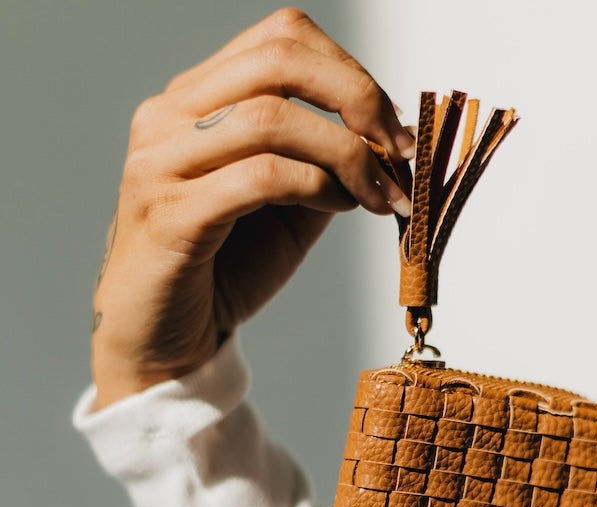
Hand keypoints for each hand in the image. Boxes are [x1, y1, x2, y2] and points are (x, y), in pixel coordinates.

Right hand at [90, 7, 413, 407]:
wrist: (163, 340)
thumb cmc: (226, 269)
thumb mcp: (288, 207)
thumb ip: (325, 166)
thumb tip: (389, 144)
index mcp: (198, 99)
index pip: (281, 38)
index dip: (351, 73)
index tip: (394, 128)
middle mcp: (170, 116)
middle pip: (278, 61)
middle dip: (358, 100)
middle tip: (399, 151)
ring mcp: (161, 162)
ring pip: (271, 119)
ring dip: (348, 156)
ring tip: (379, 197)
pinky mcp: (169, 215)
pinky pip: (259, 178)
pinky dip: (317, 188)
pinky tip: (341, 207)